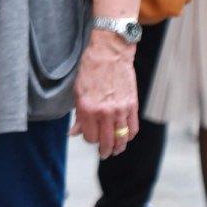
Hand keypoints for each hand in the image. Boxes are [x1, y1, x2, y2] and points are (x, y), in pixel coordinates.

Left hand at [72, 30, 139, 157]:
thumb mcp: (77, 91)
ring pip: (122, 138)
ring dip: (119, 147)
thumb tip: (73, 133)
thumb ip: (77, 115)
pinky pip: (133, 128)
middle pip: (107, 141)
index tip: (88, 136)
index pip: (90, 136)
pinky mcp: (132, 105)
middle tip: (104, 154)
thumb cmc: (90, 69)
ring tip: (116, 150)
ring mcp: (120, 109)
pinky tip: (126, 138)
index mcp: (88, 108)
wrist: (110, 53)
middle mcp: (105, 112)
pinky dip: (129, 136)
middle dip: (104, 150)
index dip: (89, 139)